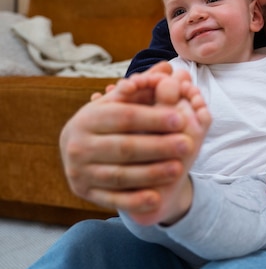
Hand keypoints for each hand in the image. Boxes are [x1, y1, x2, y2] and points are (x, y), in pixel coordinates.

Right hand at [59, 63, 195, 215]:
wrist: (76, 152)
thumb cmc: (107, 122)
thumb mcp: (120, 103)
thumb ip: (144, 88)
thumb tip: (168, 68)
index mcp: (87, 118)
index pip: (123, 117)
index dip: (152, 118)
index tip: (180, 118)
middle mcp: (78, 146)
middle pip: (123, 147)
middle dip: (157, 147)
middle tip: (187, 144)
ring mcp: (80, 172)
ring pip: (119, 176)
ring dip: (151, 174)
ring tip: (178, 169)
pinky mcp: (85, 194)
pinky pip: (113, 200)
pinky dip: (135, 200)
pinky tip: (157, 198)